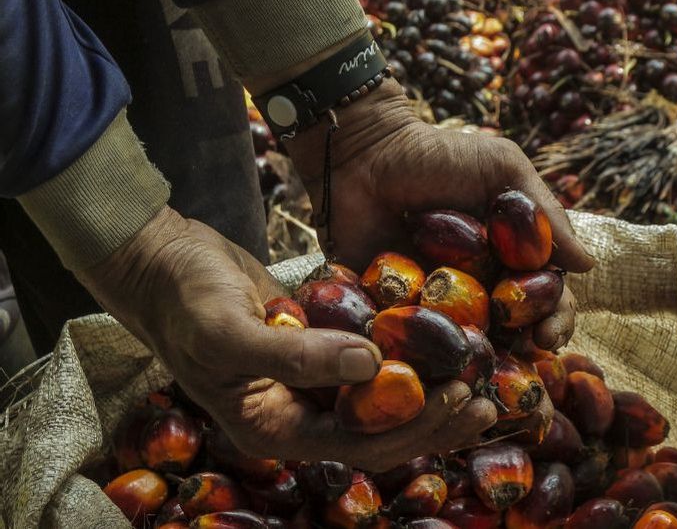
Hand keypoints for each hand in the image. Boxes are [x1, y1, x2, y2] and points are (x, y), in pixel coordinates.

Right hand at [78, 207, 496, 470]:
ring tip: (479, 375)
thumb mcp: (229, 332)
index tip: (460, 397)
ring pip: (383, 401)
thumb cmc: (183, 300)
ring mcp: (311, 382)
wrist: (163, 259)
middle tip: (485, 398)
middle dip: (435, 420)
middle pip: (382, 432)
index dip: (415, 428)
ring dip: (429, 392)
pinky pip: (373, 363)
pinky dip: (407, 356)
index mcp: (274, 428)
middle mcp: (298, 413)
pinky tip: (446, 340)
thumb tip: (373, 367)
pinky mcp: (321, 348)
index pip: (360, 445)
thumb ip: (296, 356)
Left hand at [288, 82, 592, 350]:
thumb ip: (545, 213)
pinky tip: (429, 375)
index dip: (554, 319)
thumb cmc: (438, 155)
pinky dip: (420, 364)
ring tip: (478, 377)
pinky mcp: (389, 314)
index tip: (550, 335)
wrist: (363, 152)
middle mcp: (476, 287)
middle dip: (522, 351)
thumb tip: (588, 265)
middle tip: (521, 359)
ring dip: (476, 366)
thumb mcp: (502, 169)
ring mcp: (433, 304)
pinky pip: (408, 348)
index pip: (543, 298)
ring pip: (464, 347)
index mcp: (508, 257)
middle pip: (510, 331)